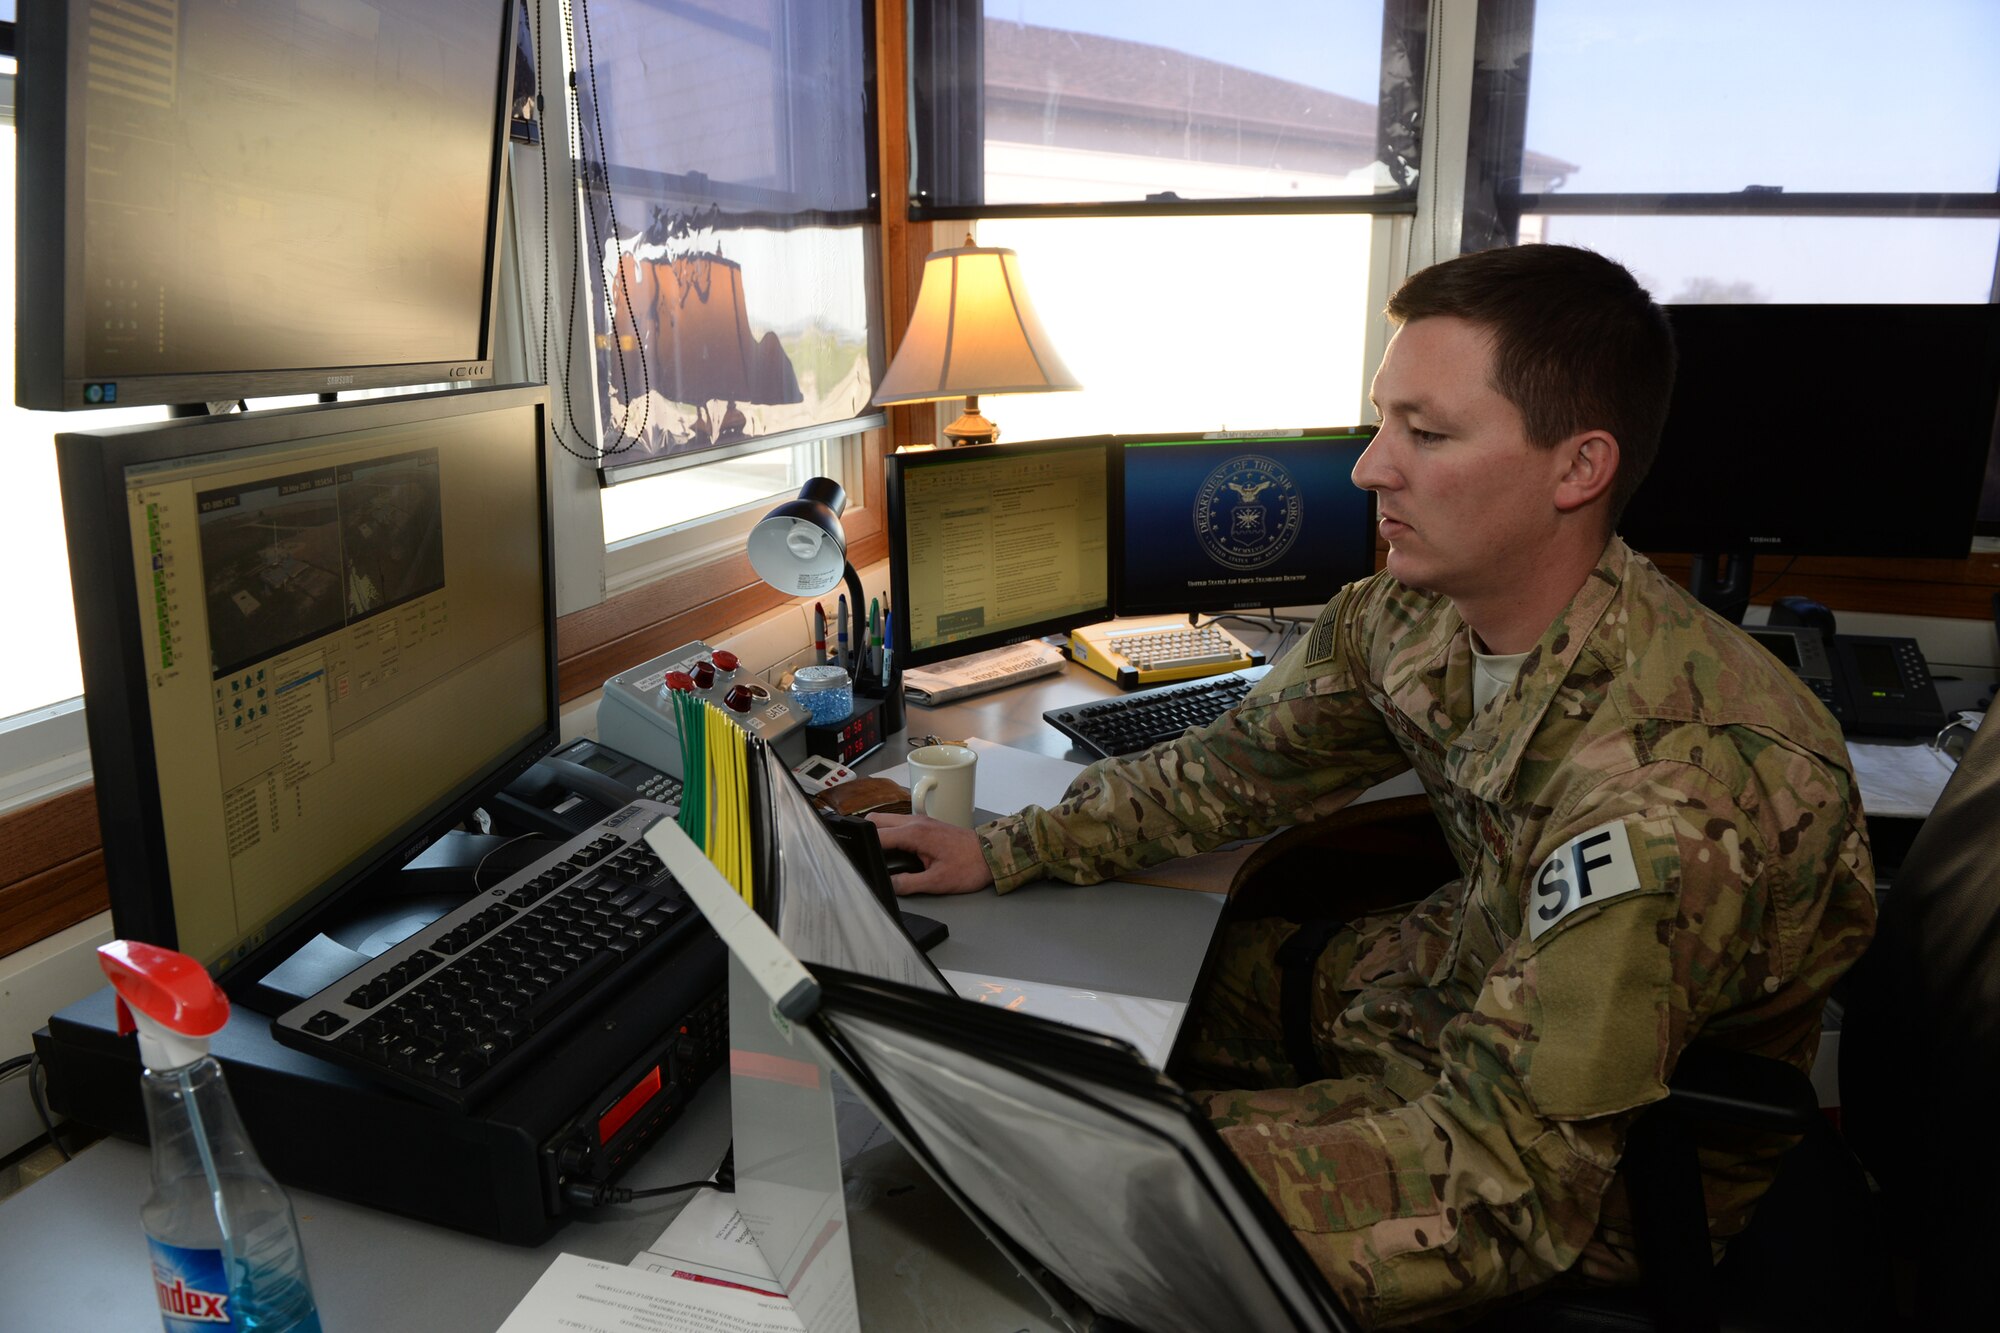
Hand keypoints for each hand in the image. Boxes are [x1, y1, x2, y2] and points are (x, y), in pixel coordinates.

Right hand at [868, 812, 993, 895]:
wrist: (992, 854)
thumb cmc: (968, 867)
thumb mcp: (937, 882)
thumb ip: (908, 884)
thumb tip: (888, 886)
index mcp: (914, 833)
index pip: (877, 835)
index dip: (863, 845)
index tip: (854, 857)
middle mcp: (914, 821)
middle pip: (877, 820)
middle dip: (866, 834)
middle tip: (862, 854)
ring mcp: (920, 820)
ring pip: (888, 820)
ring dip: (878, 833)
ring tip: (874, 854)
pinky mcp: (926, 824)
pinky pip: (899, 823)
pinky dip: (890, 832)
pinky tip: (892, 850)